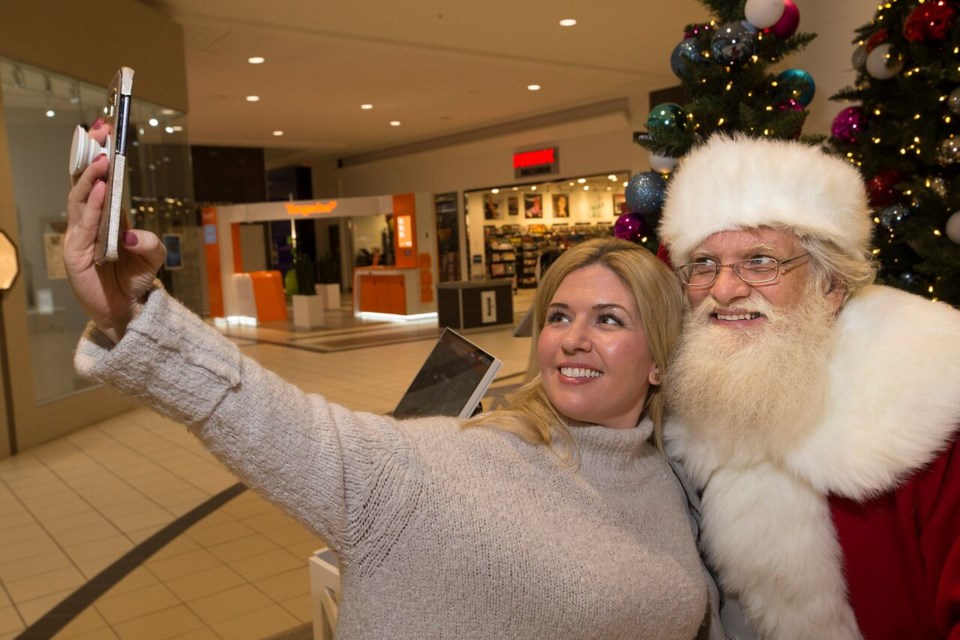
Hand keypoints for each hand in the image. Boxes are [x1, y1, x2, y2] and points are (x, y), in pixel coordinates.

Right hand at [63, 120, 166, 342]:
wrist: (128, 310)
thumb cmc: (136, 279)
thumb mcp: (153, 257)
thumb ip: (150, 243)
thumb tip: (131, 236)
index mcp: (106, 216)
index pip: (98, 179)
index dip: (99, 154)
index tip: (106, 128)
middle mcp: (89, 222)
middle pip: (84, 182)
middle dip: (90, 156)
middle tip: (99, 131)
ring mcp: (79, 237)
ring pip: (80, 200)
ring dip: (91, 178)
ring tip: (103, 159)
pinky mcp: (75, 255)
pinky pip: (84, 226)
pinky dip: (93, 207)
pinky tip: (102, 190)